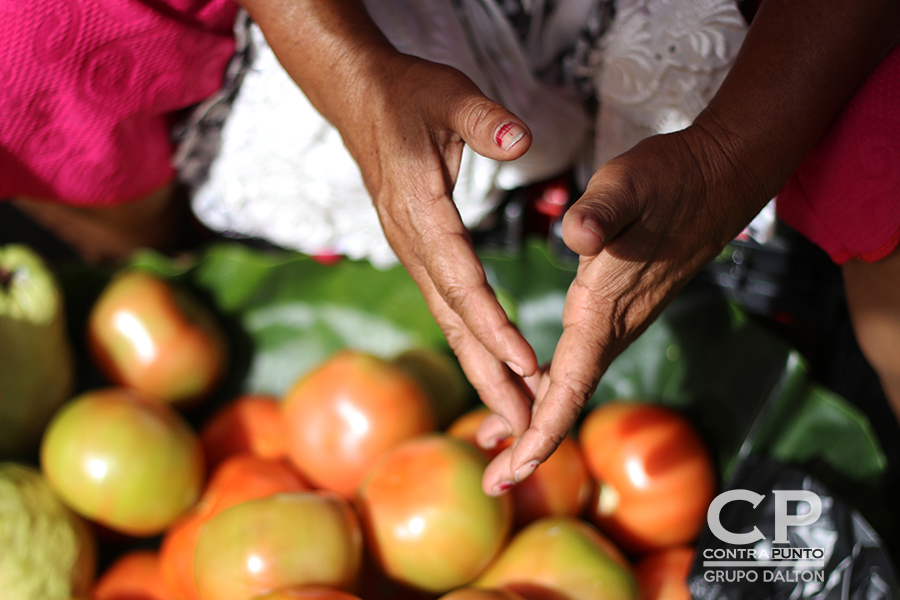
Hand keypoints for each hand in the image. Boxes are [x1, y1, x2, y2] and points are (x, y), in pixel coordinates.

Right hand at [338, 52, 545, 440]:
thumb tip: (520, 138)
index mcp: (419, 208)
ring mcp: (411, 249)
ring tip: (517, 415)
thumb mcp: (450, 95)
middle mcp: (411, 240)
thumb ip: (484, 120)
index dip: (493, 323)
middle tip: (525, 424)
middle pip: (452, 319)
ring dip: (481, 369)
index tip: (528, 364)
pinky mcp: (418, 250)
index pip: (460, 278)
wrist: (359, 97)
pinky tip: (493, 367)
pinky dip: (472, 342)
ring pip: (448, 321)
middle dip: (488, 374)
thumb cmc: (407, 94)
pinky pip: (446, 306)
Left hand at [480, 121, 769, 494]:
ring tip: (493, 448)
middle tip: (491, 483)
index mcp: (603, 309)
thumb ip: (602, 213)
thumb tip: (576, 234)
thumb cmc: (669, 180)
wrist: (716, 179)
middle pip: (565, 401)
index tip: (514, 466)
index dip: (543, 429)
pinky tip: (523, 391)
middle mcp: (610, 328)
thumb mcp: (627, 186)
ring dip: (532, 421)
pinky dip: (545, 388)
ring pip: (568, 385)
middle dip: (529, 445)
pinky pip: (575, 362)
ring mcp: (614, 322)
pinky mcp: (614, 309)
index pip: (571, 384)